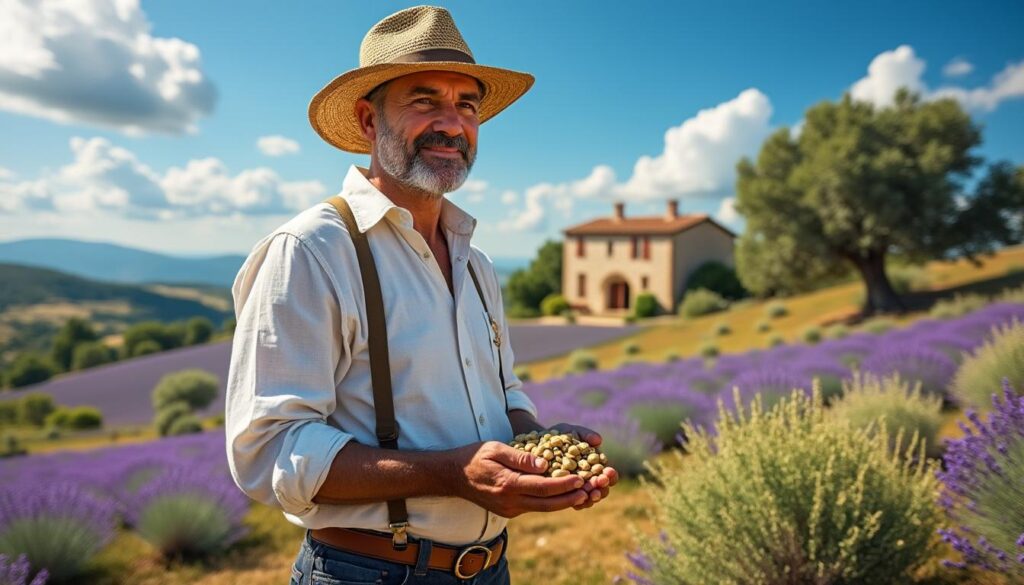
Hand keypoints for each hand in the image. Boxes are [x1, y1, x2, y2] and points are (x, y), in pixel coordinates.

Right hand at [451, 441, 588, 517]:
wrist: (453, 476)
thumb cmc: (474, 457)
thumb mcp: (495, 448)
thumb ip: (520, 457)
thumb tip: (544, 463)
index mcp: (508, 484)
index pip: (543, 487)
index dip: (564, 484)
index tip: (581, 479)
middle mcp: (510, 501)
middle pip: (547, 503)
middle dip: (570, 498)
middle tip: (590, 492)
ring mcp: (510, 509)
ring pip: (543, 508)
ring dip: (563, 502)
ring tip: (583, 495)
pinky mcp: (510, 511)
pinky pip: (534, 507)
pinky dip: (550, 501)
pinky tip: (562, 494)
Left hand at [545, 422, 619, 509]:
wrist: (537, 443)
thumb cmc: (558, 436)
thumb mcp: (571, 431)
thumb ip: (585, 434)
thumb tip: (599, 441)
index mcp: (595, 466)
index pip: (607, 474)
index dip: (610, 475)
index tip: (608, 472)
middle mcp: (588, 479)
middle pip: (601, 489)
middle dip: (603, 488)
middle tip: (600, 483)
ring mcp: (576, 488)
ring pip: (588, 498)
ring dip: (592, 498)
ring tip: (591, 494)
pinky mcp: (563, 494)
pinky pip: (573, 502)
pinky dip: (577, 503)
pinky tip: (577, 502)